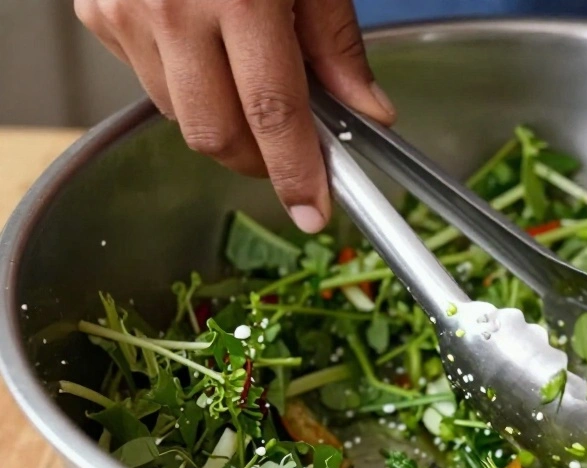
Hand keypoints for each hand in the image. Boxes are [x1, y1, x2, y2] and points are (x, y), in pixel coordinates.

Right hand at [73, 0, 395, 233]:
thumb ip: (338, 45)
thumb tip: (369, 112)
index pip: (273, 116)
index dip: (295, 173)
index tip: (313, 210)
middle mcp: (172, 9)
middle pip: (215, 135)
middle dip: (259, 161)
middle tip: (291, 155)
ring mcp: (126, 11)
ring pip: (179, 117)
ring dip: (223, 123)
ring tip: (250, 83)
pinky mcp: (99, 12)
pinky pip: (149, 81)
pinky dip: (186, 85)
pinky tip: (206, 50)